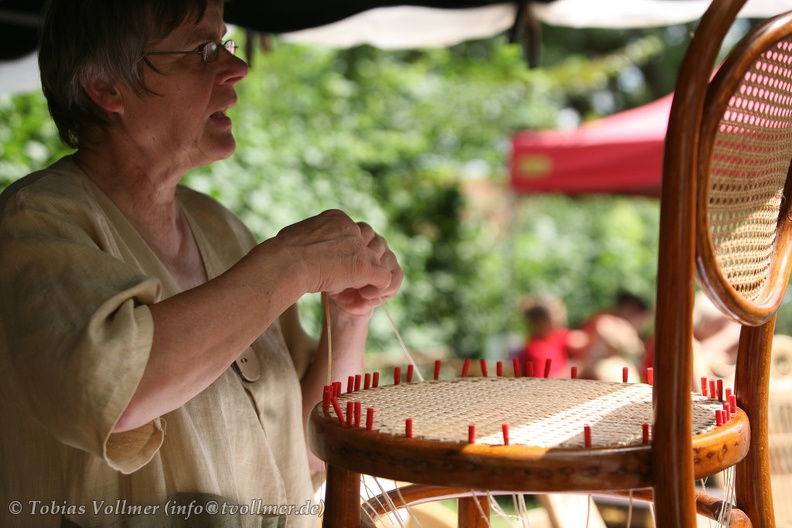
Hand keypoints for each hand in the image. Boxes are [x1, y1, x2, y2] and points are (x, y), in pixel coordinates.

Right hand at [273, 210, 401, 313]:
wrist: (286, 262)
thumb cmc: (281, 253)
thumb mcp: (297, 235)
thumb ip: (311, 237)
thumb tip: (304, 242)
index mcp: (337, 217)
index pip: (352, 234)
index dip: (345, 252)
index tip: (332, 264)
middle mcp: (352, 228)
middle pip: (365, 247)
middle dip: (358, 263)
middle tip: (345, 277)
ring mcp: (360, 248)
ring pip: (376, 262)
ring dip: (367, 276)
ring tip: (355, 289)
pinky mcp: (365, 266)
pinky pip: (384, 278)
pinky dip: (377, 289)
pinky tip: (364, 297)